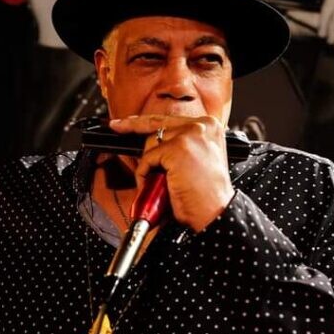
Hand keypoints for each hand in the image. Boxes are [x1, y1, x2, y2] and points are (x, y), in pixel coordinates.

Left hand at [108, 115, 233, 231]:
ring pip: (151, 143)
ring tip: (160, 184)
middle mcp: (202, 125)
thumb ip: (181, 144)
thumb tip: (154, 140)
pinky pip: (148, 159)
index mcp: (209, 126)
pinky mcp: (178, 148)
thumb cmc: (207, 195)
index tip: (127, 121)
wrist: (216, 214)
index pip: (170, 119)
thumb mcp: (198, 160)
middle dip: (133, 126)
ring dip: (148, 165)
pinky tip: (159, 186)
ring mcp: (190, 135)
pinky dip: (146, 175)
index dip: (146, 121)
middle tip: (117, 127)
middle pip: (157, 125)